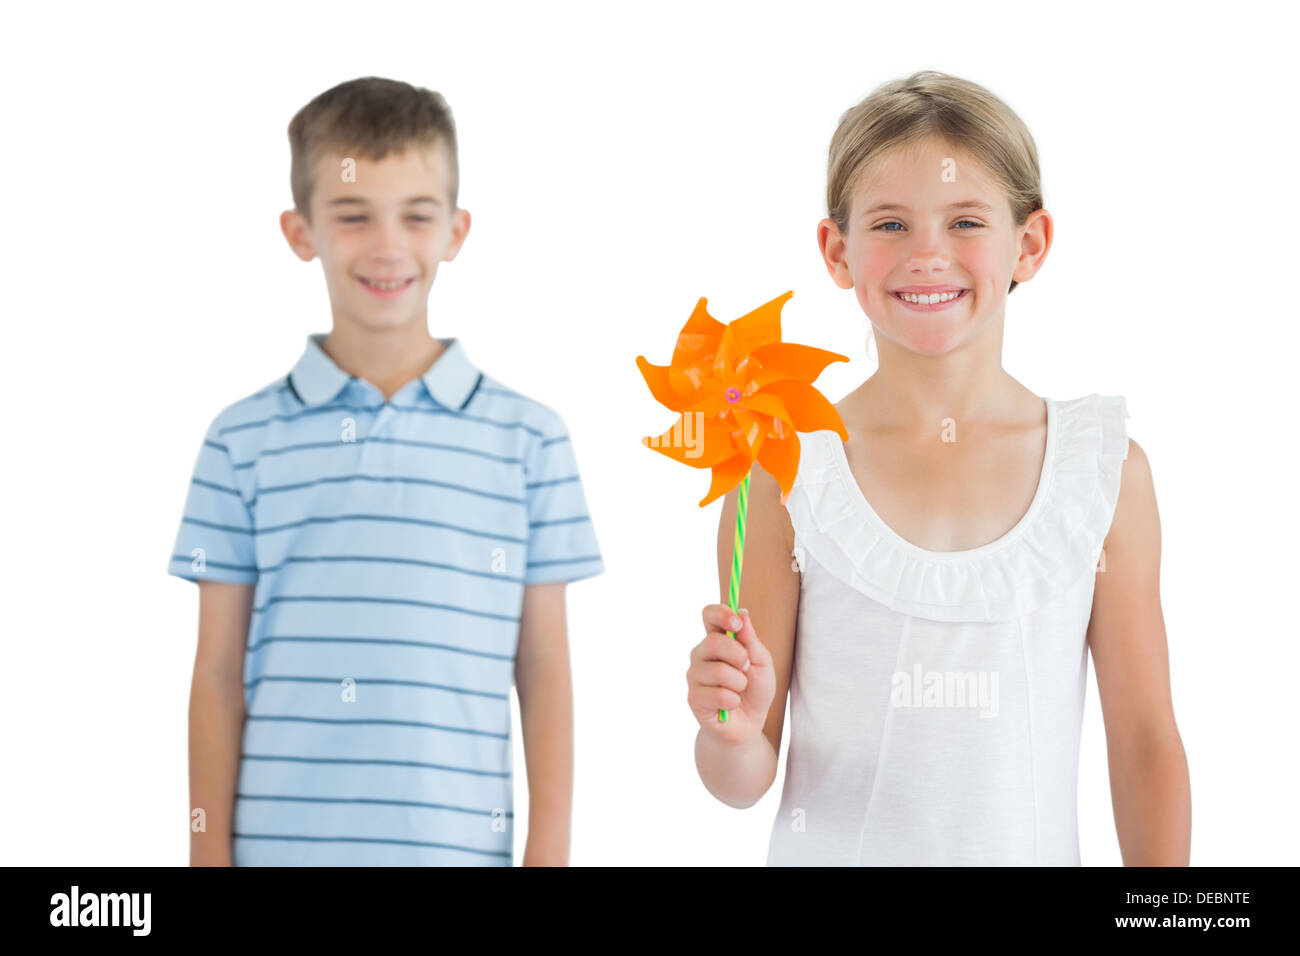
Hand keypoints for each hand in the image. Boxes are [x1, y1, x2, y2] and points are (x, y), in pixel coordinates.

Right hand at [686, 604, 774, 743]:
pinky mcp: (694, 698)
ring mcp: (695, 676)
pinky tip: (731, 705)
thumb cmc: (755, 690)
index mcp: (717, 640)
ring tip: (740, 690)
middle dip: (738, 655)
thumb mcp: (761, 663)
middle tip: (746, 666)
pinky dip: (733, 701)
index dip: (721, 614)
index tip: (737, 623)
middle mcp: (701, 655)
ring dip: (739, 682)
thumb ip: (751, 640)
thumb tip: (742, 613)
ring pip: (718, 671)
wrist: (749, 725)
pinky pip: (718, 695)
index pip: (709, 615)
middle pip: (712, 642)